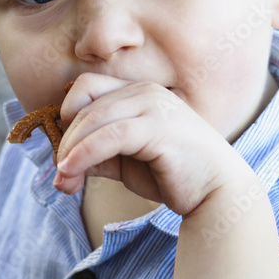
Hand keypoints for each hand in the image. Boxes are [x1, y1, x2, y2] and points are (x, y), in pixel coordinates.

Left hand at [54, 73, 239, 216]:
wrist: (218, 192)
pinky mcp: (158, 127)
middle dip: (65, 141)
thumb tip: (63, 163)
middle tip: (60, 176)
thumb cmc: (174, 174)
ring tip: (64, 181)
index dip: (67, 115)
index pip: (86, 87)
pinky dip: (84, 154)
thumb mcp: (126, 160)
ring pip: (93, 118)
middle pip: (85, 103)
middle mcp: (145, 90)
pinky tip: (72, 174)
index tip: (64, 153)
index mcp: (138, 91)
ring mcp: (153, 105)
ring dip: (70, 151)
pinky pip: (110, 136)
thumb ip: (98, 153)